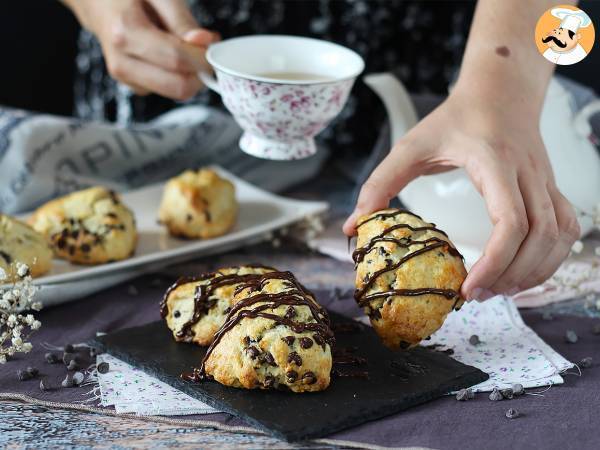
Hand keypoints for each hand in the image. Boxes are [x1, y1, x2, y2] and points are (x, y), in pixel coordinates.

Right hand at [65, 0, 218, 98]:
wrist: (95, 3)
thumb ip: (181, 19)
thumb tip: (204, 42)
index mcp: (126, 33)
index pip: (177, 60)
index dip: (203, 56)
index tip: (212, 42)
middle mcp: (122, 63)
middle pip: (178, 87)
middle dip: (200, 72)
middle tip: (205, 49)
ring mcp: (126, 78)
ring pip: (176, 92)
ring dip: (191, 73)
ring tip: (185, 46)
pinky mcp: (133, 86)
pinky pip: (168, 89)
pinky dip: (179, 75)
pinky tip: (172, 54)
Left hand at [343, 87, 579, 299]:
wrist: (500, 91)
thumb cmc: (456, 118)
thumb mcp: (411, 145)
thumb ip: (380, 183)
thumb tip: (353, 224)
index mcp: (495, 162)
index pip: (511, 221)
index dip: (495, 262)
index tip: (468, 287)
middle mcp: (528, 174)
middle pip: (541, 236)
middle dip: (512, 275)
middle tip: (476, 296)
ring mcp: (546, 181)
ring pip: (560, 236)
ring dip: (535, 271)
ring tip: (499, 291)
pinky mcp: (551, 188)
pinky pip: (566, 230)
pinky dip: (551, 258)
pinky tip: (524, 273)